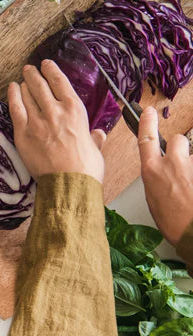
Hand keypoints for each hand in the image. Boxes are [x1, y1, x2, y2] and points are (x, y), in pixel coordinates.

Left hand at [7, 61, 106, 181]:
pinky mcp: (23, 133)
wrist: (68, 183)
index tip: (46, 64)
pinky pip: (15, 109)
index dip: (52, 71)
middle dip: (34, 74)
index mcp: (76, 111)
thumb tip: (98, 134)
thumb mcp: (95, 149)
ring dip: (24, 84)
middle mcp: (55, 111)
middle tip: (29, 69)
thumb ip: (94, 139)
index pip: (61, 83)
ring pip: (27, 95)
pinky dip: (13, 96)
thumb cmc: (86, 168)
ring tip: (22, 79)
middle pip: (41, 86)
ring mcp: (37, 121)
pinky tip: (12, 88)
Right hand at [138, 106, 192, 245]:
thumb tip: (162, 174)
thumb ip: (157, 180)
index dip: (148, 123)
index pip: (147, 138)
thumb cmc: (174, 223)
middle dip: (182, 149)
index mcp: (152, 170)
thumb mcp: (154, 200)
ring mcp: (192, 166)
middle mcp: (172, 163)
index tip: (149, 112)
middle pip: (179, 141)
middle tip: (184, 166)